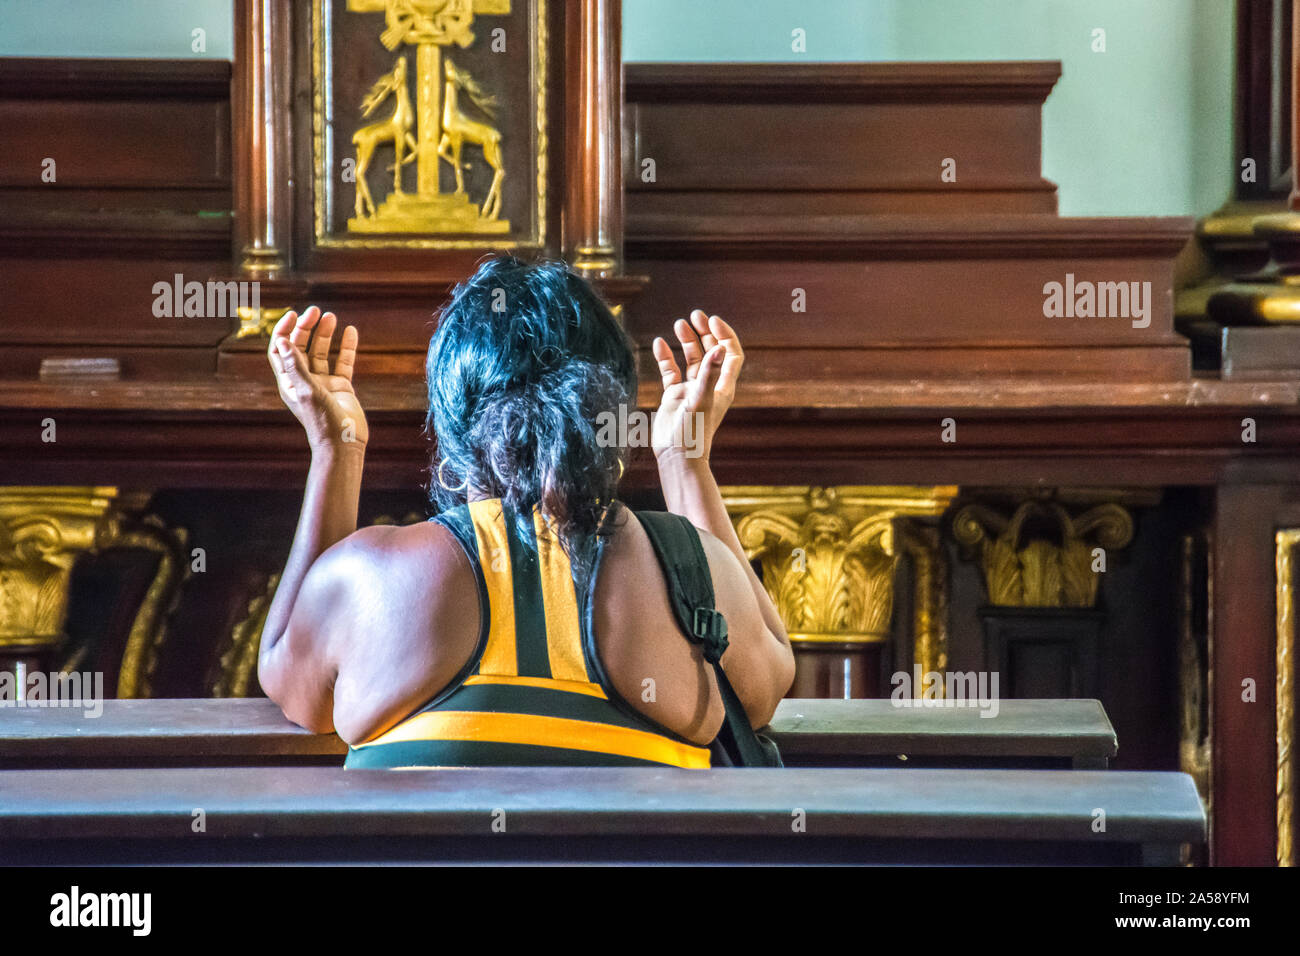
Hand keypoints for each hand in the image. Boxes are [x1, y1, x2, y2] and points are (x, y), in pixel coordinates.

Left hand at [267, 306, 367, 452]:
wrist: (343, 443)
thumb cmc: (322, 421)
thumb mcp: (306, 391)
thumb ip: (295, 365)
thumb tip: (281, 340)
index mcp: (289, 382)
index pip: (280, 350)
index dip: (283, 331)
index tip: (294, 315)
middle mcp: (304, 380)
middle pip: (301, 347)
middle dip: (306, 328)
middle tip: (316, 311)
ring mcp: (323, 383)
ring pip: (322, 352)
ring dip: (325, 334)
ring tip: (332, 317)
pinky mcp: (341, 387)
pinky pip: (343, 362)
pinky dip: (347, 347)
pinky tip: (351, 332)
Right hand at [651, 310, 742, 464]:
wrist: (675, 456)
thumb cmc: (693, 433)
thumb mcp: (701, 401)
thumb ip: (709, 374)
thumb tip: (718, 349)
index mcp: (722, 386)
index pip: (730, 354)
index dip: (724, 335)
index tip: (712, 320)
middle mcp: (708, 386)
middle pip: (711, 352)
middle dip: (705, 332)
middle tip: (695, 315)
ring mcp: (690, 390)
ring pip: (690, 359)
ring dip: (686, 341)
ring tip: (678, 323)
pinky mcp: (674, 397)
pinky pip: (670, 372)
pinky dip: (666, 357)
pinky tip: (659, 343)